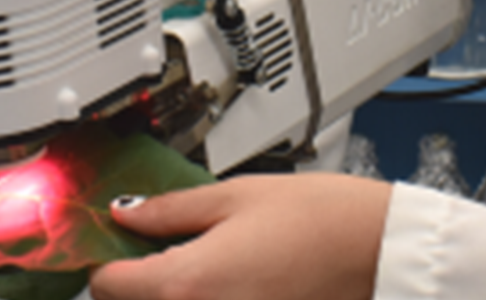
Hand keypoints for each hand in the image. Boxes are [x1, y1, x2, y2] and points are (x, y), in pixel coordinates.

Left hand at [90, 174, 391, 299]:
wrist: (380, 253)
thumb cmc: (321, 220)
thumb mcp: (236, 196)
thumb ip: (171, 209)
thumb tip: (126, 213)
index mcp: (185, 283)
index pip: (105, 286)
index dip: (107, 259)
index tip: (119, 245)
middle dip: (135, 286)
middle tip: (158, 253)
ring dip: (170, 297)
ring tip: (202, 269)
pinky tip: (230, 285)